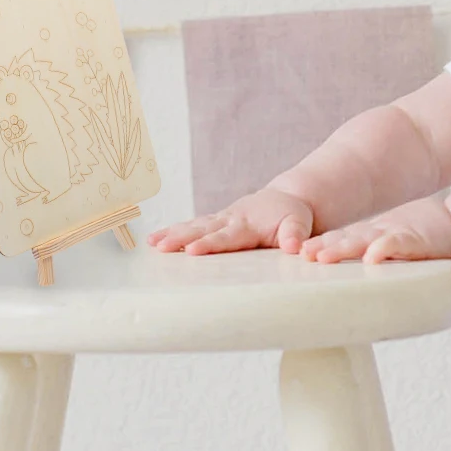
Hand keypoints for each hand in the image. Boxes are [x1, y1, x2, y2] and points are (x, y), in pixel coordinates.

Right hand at [148, 187, 313, 254]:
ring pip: (193, 226)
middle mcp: (230, 220)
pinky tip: (154, 240)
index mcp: (248, 224)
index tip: (191, 251)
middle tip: (160, 246)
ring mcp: (220, 219)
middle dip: (180, 238)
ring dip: (172, 234)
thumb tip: (294, 246)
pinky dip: (173, 230)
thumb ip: (295, 234)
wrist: (284, 200)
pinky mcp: (214, 221)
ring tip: (151, 243)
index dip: (209, 244)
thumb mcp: (299, 224)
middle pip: (202, 230)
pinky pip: (192, 225)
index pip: (226, 237)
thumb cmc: (292, 217)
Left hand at [300, 197, 450, 264]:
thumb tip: (354, 279)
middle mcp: (378, 234)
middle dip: (322, 247)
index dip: (319, 245)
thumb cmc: (425, 237)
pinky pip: (397, 244)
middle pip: (345, 239)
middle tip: (300, 255)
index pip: (340, 240)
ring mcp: (395, 235)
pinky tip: (372, 257)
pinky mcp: (415, 240)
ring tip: (322, 256)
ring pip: (364, 241)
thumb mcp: (392, 245)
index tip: (295, 255)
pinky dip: (384, 249)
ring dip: (342, 248)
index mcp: (371, 236)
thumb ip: (374, 256)